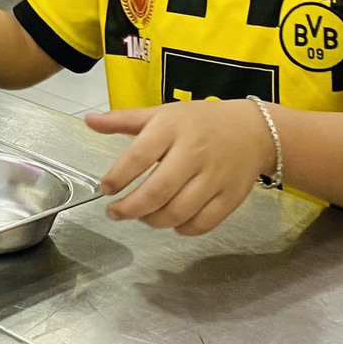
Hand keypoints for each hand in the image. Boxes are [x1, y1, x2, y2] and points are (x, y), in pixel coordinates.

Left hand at [85, 99, 273, 235]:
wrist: (254, 129)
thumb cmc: (198, 122)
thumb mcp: (161, 113)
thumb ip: (123, 120)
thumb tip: (88, 121)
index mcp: (172, 128)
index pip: (139, 156)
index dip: (117, 177)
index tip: (104, 189)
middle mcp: (194, 153)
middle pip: (158, 191)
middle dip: (130, 208)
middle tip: (115, 213)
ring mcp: (215, 177)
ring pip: (178, 212)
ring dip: (153, 221)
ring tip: (141, 216)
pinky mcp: (231, 197)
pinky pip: (203, 224)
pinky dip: (182, 229)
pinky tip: (171, 222)